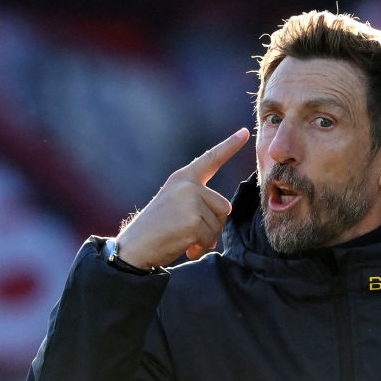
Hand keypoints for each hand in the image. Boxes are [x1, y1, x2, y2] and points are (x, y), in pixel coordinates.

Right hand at [117, 127, 249, 267]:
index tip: (245, 132)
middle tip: (190, 232)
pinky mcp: (194, 221)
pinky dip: (200, 248)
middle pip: (225, 207)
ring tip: (184, 239)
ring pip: (219, 225)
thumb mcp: (175, 203)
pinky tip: (185, 248)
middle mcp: (188, 185)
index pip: (211, 159)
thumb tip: (224, 213)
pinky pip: (210, 239)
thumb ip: (199, 200)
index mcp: (183, 178)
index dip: (230, 146)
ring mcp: (191, 202)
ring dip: (206, 238)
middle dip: (214, 224)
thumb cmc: (157, 228)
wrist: (135, 246)